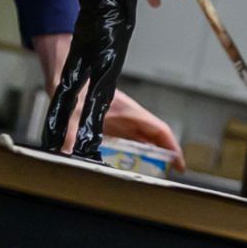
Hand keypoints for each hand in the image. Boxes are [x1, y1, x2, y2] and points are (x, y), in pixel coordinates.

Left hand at [34, 36, 184, 172]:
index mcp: (129, 111)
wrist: (70, 74)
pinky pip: (130, 141)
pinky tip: (133, 164)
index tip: (179, 162)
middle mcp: (129, 117)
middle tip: (172, 172)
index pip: (159, 130)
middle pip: (155, 138)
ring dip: (152, 155)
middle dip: (166, 155)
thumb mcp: (74, 110)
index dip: (172, 146)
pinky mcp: (111, 125)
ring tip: (157, 173)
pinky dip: (137, 153)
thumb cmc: (78, 84)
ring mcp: (122, 121)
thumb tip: (67, 150)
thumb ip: (72, 131)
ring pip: (144, 140)